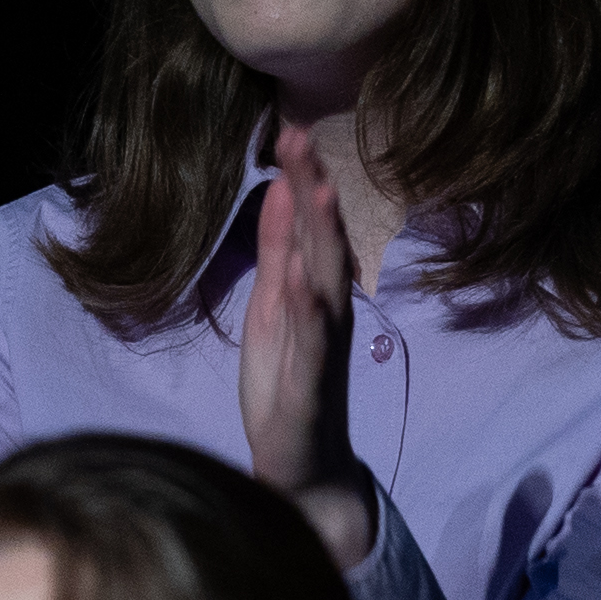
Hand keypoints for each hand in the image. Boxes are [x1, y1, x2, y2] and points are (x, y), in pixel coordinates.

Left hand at [238, 122, 378, 569]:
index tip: (290, 130)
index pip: (310, 227)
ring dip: (323, 240)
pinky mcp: (311, 387)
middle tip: (302, 138)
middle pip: (323, 243)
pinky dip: (309, 313)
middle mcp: (327, 313)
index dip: (302, 180)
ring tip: (317, 193)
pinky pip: (313, 345)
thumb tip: (283, 190)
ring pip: (326, 284)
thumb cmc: (286, 384)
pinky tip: (302, 283)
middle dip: (314, 191)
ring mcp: (323, 349)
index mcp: (312, 292)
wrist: (301, 470)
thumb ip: (278, 252)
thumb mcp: (273, 308)